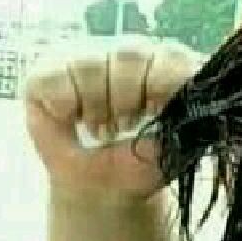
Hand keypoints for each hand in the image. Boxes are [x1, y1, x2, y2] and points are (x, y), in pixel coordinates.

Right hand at [21, 34, 205, 206]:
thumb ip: (185, 121)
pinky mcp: (48, 71)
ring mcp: (88, 56)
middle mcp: (130, 52)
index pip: (171, 56)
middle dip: (128, 100)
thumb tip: (193, 104)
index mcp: (167, 64)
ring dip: (96, 107)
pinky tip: (74, 119)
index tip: (156, 113)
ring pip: (89, 64)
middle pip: (129, 55)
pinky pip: (55, 78)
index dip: (163, 86)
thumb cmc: (141, 162)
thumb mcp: (172, 149)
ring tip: (103, 127)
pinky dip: (66, 107)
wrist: (102, 189)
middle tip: (126, 125)